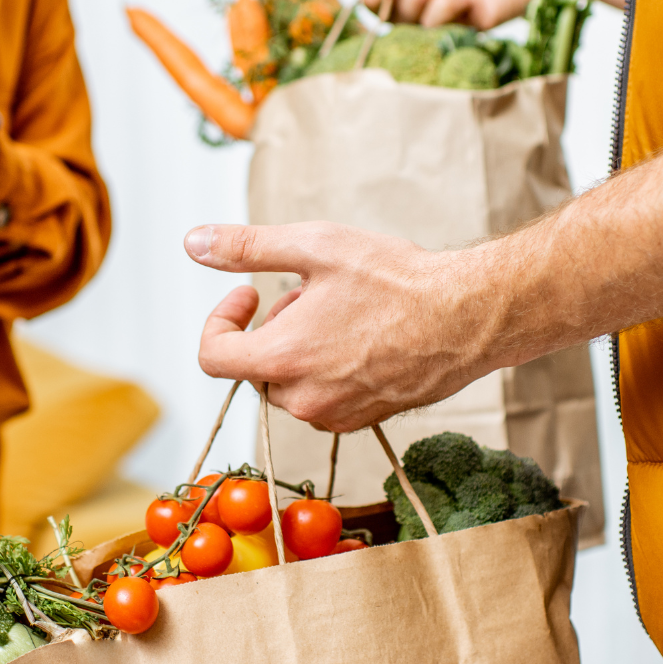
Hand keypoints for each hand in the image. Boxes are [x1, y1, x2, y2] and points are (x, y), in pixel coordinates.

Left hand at [186, 221, 498, 431]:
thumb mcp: (315, 247)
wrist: (468, 317)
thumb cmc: (398, 280)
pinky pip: (324, 398)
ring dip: (302, 348)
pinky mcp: (363, 420)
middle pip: (257, 367)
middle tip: (316, 293)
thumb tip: (194, 243)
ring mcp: (335, 415)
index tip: (248, 294)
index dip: (221, 320)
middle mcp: (303, 399)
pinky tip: (365, 337)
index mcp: (282, 359)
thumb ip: (246, 247)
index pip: (213, 357)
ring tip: (345, 312)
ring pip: (292, 383)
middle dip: (274, 328)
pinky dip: (329, 369)